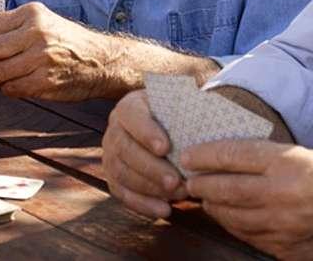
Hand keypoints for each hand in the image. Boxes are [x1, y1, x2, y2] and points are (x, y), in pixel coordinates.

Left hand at [0, 2, 119, 100]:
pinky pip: (12, 88)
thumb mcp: (41, 22)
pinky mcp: (46, 80)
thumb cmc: (65, 42)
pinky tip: (15, 86)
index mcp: (31, 13)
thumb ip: (10, 28)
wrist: (101, 61)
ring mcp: (42, 57)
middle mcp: (36, 32)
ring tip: (0, 79)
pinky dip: (7, 90)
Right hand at [102, 90, 186, 218]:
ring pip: (121, 172)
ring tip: (178, 195)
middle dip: (151, 167)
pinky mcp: (113, 176)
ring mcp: (111, 154)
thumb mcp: (182, 106)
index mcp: (130, 107)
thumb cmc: (179, 120)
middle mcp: (114, 129)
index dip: (146, 132)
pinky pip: (121, 192)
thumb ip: (190, 107)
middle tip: (176, 181)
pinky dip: (141, 204)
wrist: (168, 133)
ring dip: (149, 187)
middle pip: (125, 149)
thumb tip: (205, 107)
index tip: (165, 148)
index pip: (132, 116)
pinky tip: (164, 210)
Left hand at [183, 141, 312, 259]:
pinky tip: (225, 215)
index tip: (187, 157)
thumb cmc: (312, 174)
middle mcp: (285, 194)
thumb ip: (255, 156)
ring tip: (205, 197)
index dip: (205, 156)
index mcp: (287, 163)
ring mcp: (286, 223)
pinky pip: (248, 236)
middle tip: (189, 181)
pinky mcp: (287, 246)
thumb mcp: (291, 154)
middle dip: (202, 184)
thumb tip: (210, 156)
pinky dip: (231, 224)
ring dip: (214, 206)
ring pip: (235, 217)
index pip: (234, 155)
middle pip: (229, 189)